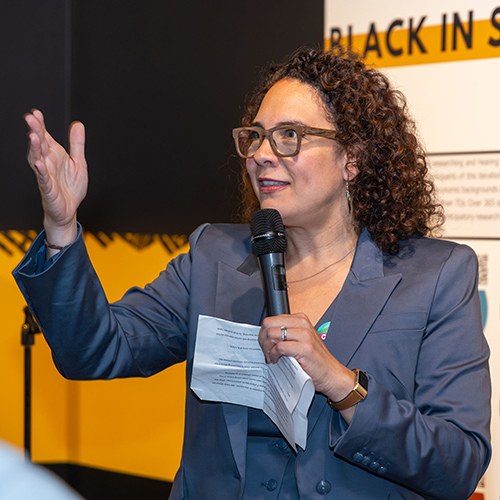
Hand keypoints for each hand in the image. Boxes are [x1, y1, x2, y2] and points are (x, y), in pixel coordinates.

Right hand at [24, 109, 86, 245]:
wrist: (69, 210)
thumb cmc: (70, 187)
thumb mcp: (79, 162)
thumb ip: (77, 144)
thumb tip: (78, 124)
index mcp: (54, 155)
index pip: (45, 137)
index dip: (40, 125)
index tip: (36, 112)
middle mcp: (48, 163)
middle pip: (39, 144)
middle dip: (34, 131)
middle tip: (30, 118)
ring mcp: (46, 175)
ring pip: (36, 159)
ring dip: (33, 148)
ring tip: (32, 136)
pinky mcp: (48, 189)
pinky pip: (43, 179)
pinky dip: (41, 171)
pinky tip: (39, 164)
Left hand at [258, 312, 355, 403]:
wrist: (331, 374)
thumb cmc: (314, 360)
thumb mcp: (299, 340)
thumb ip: (284, 334)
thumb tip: (263, 337)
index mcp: (300, 319)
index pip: (271, 319)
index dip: (263, 333)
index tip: (264, 345)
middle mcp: (302, 323)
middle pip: (268, 324)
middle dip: (262, 339)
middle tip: (265, 351)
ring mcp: (304, 335)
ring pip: (272, 334)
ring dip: (267, 348)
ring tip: (271, 357)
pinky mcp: (305, 348)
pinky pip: (279, 347)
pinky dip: (273, 355)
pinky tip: (276, 360)